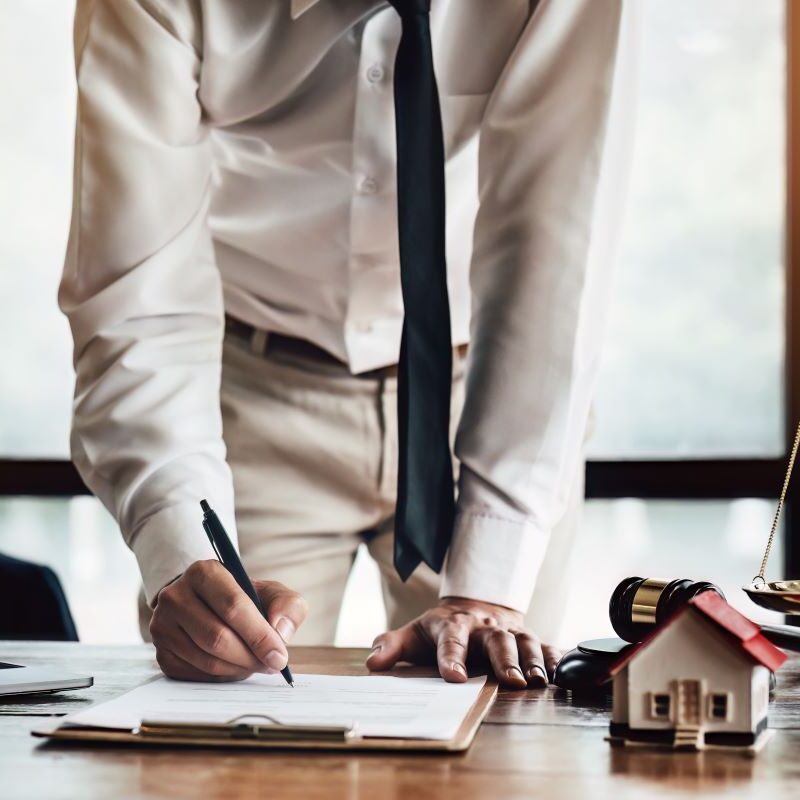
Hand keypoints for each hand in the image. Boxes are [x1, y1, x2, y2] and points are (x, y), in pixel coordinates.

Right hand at [150, 560, 307, 680]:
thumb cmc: (242, 597)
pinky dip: (222, 676)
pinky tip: (235, 666)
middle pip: (217, 638)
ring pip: (207, 660)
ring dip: (239, 669)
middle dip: (251, 657)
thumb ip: (287, 604)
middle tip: (272, 664)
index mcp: (204, 572)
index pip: (233, 607)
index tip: (279, 655)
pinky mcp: (161, 653)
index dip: (259, 635)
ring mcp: (163, 626)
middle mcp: (176, 596)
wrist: (206, 602)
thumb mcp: (269, 591)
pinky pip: (196, 675)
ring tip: (257, 664)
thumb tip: (280, 631)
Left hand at [366, 597, 560, 688]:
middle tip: (512, 682)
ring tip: (538, 682)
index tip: (453, 677)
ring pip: (524, 642)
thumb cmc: (441, 628)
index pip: (451, 640)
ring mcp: (509, 630)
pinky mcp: (528, 636)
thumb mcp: (414, 633)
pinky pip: (545, 644)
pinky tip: (561, 674)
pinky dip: (555, 658)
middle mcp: (484, 626)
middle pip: (496, 640)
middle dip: (504, 660)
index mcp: (453, 625)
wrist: (474, 604)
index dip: (451, 658)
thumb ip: (392, 646)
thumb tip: (372, 663)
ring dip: (532, 661)